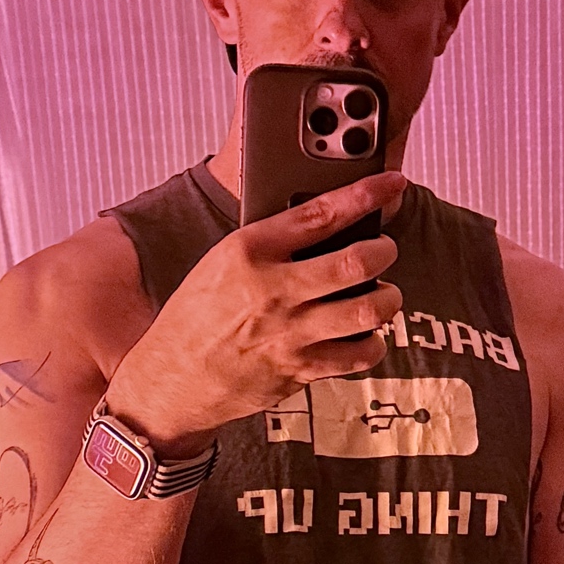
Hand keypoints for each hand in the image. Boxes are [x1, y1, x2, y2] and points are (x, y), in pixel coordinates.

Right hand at [104, 172, 406, 453]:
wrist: (172, 380)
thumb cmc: (197, 316)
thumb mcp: (221, 262)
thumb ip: (271, 243)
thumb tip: (327, 223)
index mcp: (249, 251)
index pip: (320, 212)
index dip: (366, 194)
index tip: (391, 183)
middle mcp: (273, 290)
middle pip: (357, 263)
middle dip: (384, 251)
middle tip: (384, 250)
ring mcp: (290, 333)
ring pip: (368, 310)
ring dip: (387, 298)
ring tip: (381, 294)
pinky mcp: (300, 370)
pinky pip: (360, 354)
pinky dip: (372, 343)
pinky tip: (363, 334)